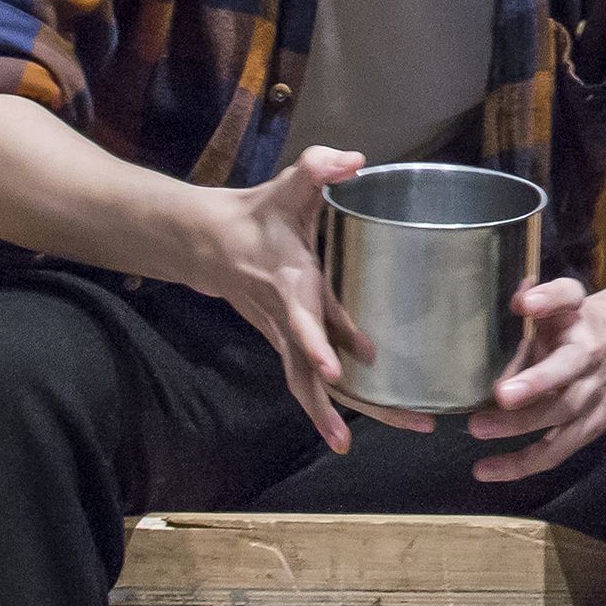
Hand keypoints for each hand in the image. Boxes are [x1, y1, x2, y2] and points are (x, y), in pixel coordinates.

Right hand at [194, 145, 432, 451]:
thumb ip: (319, 168)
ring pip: (309, 386)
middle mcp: (287, 318)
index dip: (319, 343)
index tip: (338, 370)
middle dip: (347, 401)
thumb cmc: (260, 213)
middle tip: (396, 422)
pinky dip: (326, 408)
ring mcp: (284, 336)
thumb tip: (353, 160)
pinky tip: (349, 432)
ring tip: (358, 446)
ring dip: (336, 416)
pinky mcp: (286, 344)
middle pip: (314, 370)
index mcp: (291, 281)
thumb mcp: (290, 183)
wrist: (209, 242)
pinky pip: (306, 383)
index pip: (303, 318)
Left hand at [466, 277, 605, 481]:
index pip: (569, 306)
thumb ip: (540, 306)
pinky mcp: (592, 427)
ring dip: (522, 436)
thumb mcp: (566, 304)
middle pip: (566, 382)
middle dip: (534, 388)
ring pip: (562, 423)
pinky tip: (490, 470)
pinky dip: (525, 463)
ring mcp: (595, 401)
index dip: (548, 301)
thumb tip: (515, 308)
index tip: (526, 305)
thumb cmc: (585, 323)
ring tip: (480, 439)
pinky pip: (558, 450)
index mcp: (583, 328)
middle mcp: (592, 366)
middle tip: (492, 404)